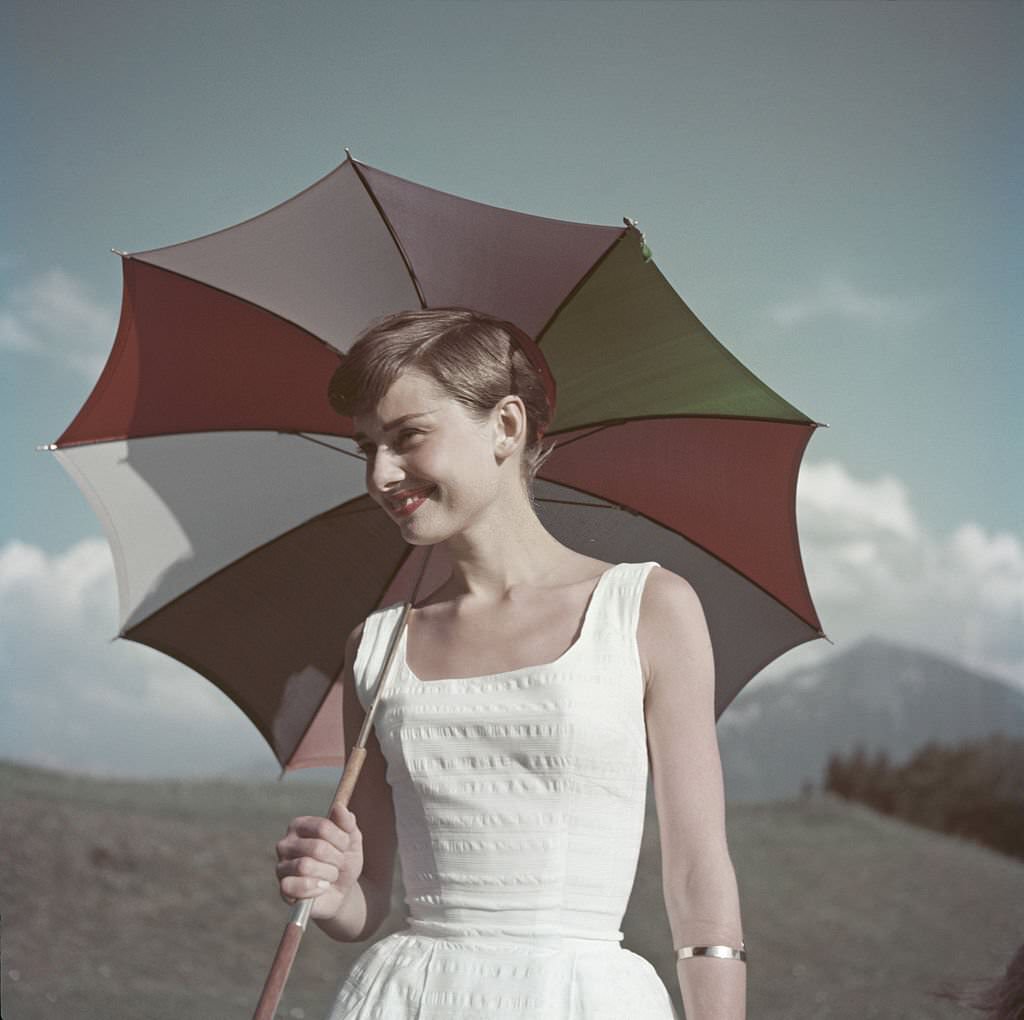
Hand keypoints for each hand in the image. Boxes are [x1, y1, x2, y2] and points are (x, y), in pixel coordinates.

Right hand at [275, 803, 363, 921]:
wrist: (342, 891)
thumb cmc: (343, 861)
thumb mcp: (352, 839)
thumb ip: (346, 822)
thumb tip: (338, 807)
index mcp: (300, 825)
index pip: (323, 827)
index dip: (341, 840)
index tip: (345, 846)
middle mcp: (286, 843)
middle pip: (317, 847)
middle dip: (336, 859)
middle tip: (338, 864)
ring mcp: (281, 866)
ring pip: (306, 866)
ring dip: (328, 874)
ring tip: (330, 876)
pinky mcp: (283, 888)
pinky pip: (297, 886)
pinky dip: (315, 889)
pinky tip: (321, 888)